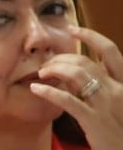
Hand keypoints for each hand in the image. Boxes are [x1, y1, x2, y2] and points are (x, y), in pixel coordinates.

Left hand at [30, 26, 122, 149]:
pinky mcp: (94, 120)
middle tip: (47, 63)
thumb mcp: (117, 105)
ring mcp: (106, 104)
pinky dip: (49, 92)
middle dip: (62, 58)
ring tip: (41, 73)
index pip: (111, 51)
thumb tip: (73, 79)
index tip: (73, 29)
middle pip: (87, 61)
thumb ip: (100, 89)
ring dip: (55, 70)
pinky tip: (36, 89)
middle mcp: (118, 88)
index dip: (91, 36)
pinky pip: (68, 101)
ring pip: (78, 75)